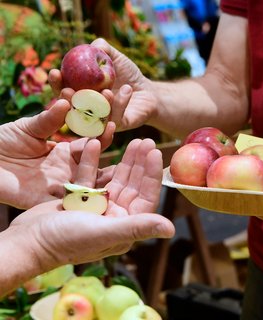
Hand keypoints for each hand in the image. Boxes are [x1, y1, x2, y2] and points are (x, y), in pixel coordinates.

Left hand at [0, 99, 114, 208]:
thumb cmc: (2, 143)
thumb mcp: (28, 128)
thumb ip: (49, 119)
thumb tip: (67, 101)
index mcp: (66, 151)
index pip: (92, 141)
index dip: (103, 132)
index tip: (115, 122)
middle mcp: (70, 169)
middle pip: (97, 161)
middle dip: (113, 154)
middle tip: (129, 144)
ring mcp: (64, 185)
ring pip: (92, 181)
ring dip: (106, 174)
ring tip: (122, 168)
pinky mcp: (53, 202)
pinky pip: (75, 200)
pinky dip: (90, 196)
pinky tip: (105, 191)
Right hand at [0, 138, 174, 295]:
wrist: (27, 241)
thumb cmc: (64, 240)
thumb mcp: (104, 232)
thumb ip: (137, 228)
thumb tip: (171, 230)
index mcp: (125, 226)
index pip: (145, 197)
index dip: (151, 174)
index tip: (155, 152)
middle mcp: (116, 217)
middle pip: (133, 185)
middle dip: (140, 163)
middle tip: (146, 141)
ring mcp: (99, 207)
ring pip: (116, 179)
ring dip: (124, 161)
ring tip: (133, 141)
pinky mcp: (82, 199)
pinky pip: (93, 177)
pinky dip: (95, 162)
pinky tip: (97, 144)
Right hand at [49, 38, 156, 131]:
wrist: (148, 92)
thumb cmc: (128, 75)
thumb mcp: (115, 58)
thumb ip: (103, 49)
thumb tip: (92, 45)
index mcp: (82, 93)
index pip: (63, 90)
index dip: (56, 83)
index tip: (55, 72)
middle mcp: (88, 109)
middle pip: (70, 108)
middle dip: (66, 100)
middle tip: (68, 91)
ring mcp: (101, 120)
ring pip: (92, 116)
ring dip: (97, 103)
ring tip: (107, 90)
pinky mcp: (116, 127)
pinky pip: (114, 117)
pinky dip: (120, 103)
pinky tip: (128, 90)